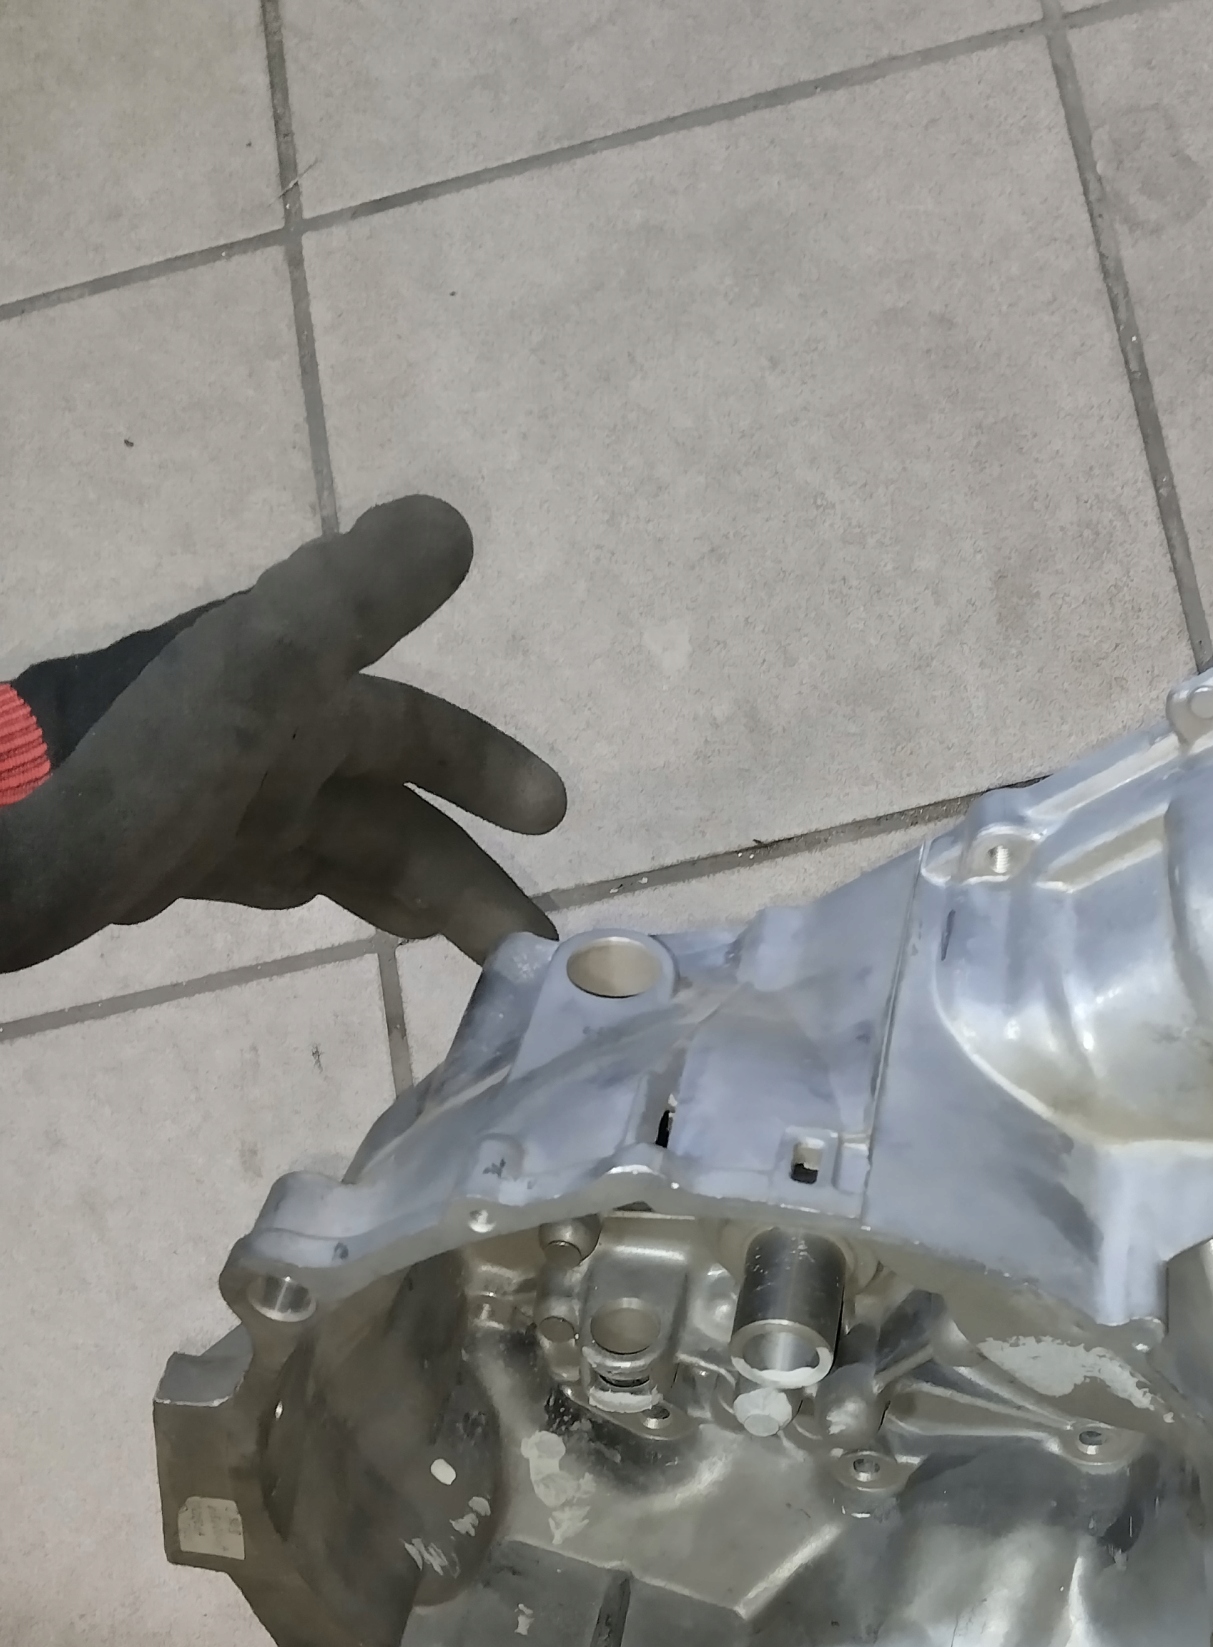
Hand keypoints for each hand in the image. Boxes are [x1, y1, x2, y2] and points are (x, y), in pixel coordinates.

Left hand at [0, 495, 565, 971]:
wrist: (24, 839)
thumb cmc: (151, 763)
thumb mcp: (267, 664)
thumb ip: (356, 597)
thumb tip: (451, 521)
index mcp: (296, 699)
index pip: (410, 729)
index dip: (483, 766)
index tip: (554, 815)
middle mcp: (267, 748)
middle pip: (389, 808)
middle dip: (468, 870)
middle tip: (537, 943)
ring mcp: (223, 808)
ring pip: (347, 850)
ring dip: (419, 892)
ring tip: (480, 955)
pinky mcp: (178, 863)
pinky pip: (285, 878)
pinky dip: (341, 898)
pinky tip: (369, 925)